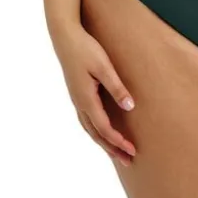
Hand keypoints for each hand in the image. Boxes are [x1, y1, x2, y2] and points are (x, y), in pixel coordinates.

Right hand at [50, 20, 136, 166]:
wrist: (64, 36)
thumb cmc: (85, 48)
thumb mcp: (104, 66)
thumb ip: (116, 87)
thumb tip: (130, 107)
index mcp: (86, 99)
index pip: (104, 128)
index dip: (118, 141)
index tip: (133, 151)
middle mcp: (79, 103)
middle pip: (97, 134)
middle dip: (113, 148)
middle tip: (129, 160)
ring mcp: (76, 99)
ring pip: (90, 129)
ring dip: (104, 142)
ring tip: (118, 153)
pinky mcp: (77, 93)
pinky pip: (87, 120)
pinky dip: (96, 131)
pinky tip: (103, 132)